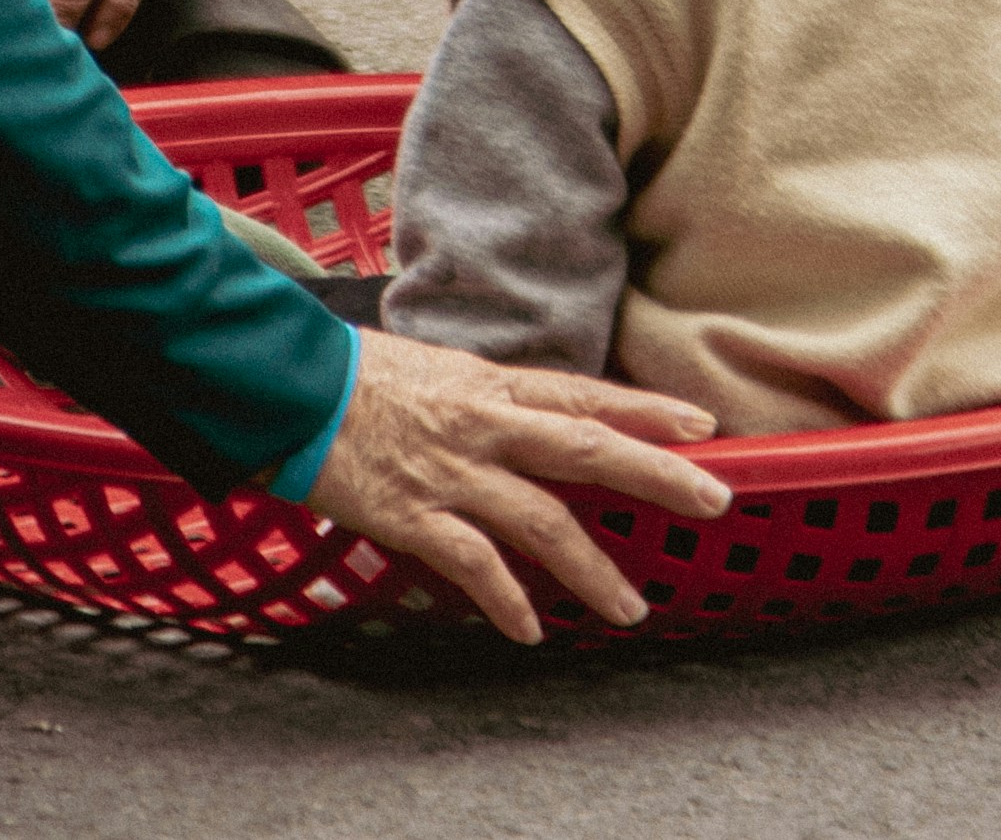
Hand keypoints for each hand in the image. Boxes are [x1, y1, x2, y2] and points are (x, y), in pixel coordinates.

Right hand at [299, 332, 734, 644]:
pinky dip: (507, 598)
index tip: (702, 425)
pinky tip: (531, 629)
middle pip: (589, 448)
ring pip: (543, 521)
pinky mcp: (413, 514)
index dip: (647, 409)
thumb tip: (531, 420)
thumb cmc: (357, 376)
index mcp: (493, 386)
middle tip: (712, 501)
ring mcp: (453, 472)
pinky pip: (474, 563)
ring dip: (593, 569)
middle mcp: (485, 425)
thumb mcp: (437, 370)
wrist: (287, 385)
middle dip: (657, 475)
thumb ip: (488, 400)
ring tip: (631, 607)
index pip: (586, 393)